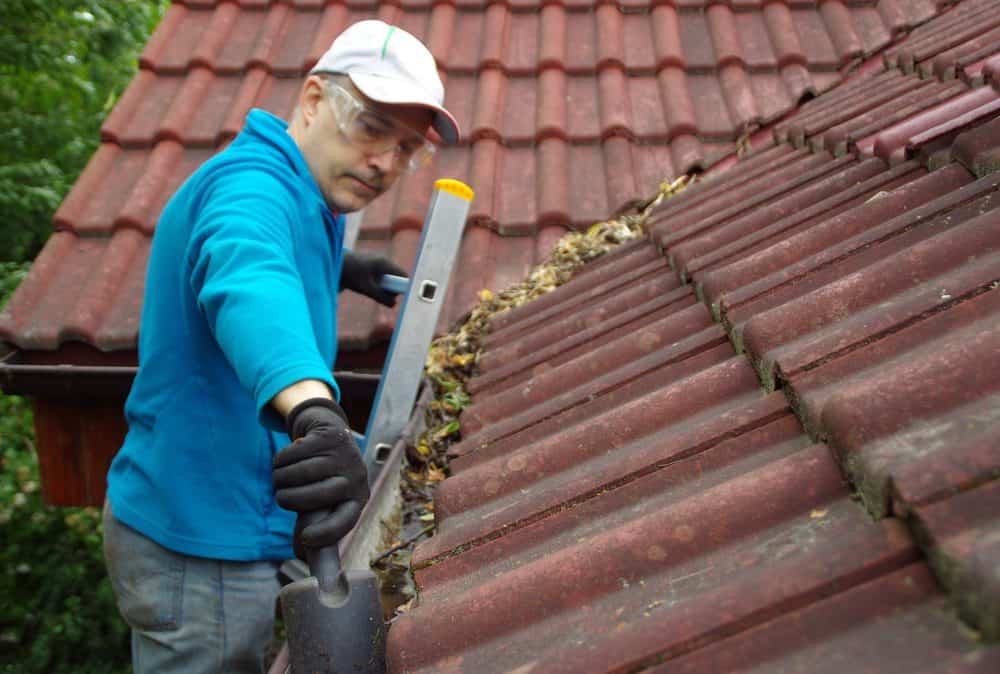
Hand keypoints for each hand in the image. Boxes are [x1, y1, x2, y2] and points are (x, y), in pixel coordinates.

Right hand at [272, 398, 368, 556]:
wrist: (330, 433)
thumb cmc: (324, 476)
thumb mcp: (326, 499)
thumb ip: (313, 522)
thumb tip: (301, 556)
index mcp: (358, 499)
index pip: (345, 521)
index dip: (326, 533)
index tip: (305, 538)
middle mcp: (356, 477)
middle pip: (314, 496)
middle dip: (288, 499)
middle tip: (281, 497)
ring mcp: (344, 455)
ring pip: (298, 474)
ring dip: (279, 479)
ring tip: (280, 479)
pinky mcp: (328, 437)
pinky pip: (291, 455)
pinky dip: (279, 461)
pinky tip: (283, 461)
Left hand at [340, 250, 405, 306]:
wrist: (333, 263)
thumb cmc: (350, 274)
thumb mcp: (366, 289)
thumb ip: (381, 297)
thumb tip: (394, 305)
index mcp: (385, 264)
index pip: (403, 276)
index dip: (402, 287)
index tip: (393, 296)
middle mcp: (383, 261)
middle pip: (396, 278)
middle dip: (390, 289)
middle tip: (379, 295)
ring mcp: (378, 261)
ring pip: (388, 278)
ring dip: (383, 287)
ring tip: (370, 290)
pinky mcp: (372, 264)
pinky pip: (381, 276)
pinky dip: (377, 283)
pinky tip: (367, 286)